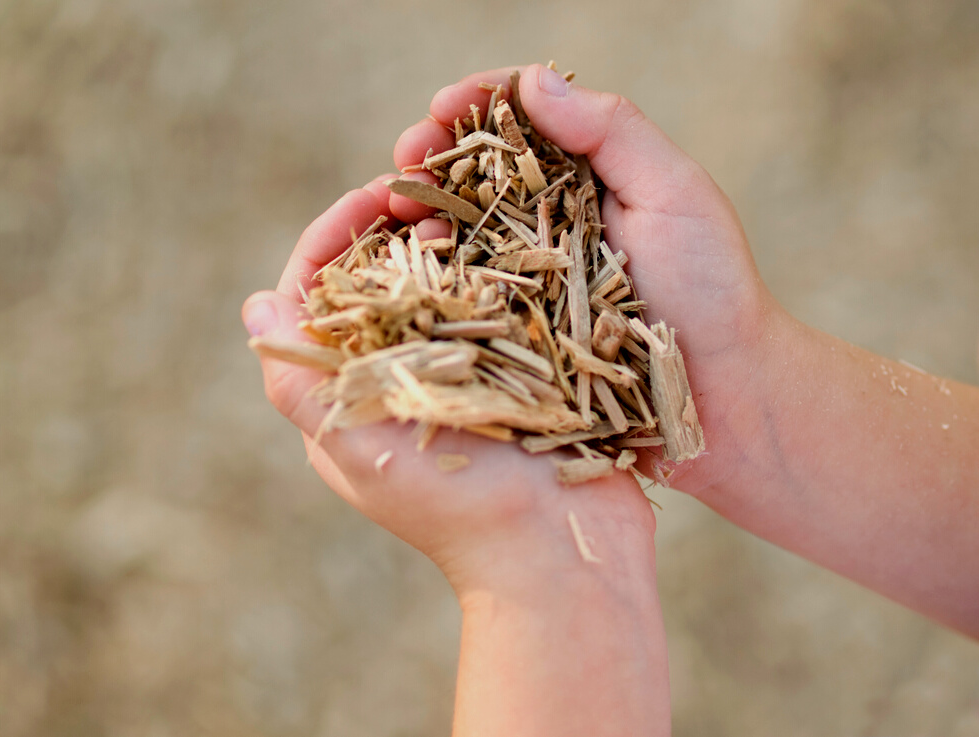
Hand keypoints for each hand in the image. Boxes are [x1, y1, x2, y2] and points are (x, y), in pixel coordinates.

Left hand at [242, 172, 655, 598]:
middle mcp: (401, 369)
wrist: (557, 550)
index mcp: (352, 388)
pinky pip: (498, 297)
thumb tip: (256, 307)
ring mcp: (462, 364)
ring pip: (440, 277)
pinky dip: (500, 259)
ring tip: (471, 203)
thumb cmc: (453, 509)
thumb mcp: (357, 449)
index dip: (337, 235)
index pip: (322, 292)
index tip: (376, 195)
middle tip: (429, 189)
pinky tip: (515, 232)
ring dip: (450, 232)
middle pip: (380, 275)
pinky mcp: (517, 363)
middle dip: (396, 224)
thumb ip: (299, 383)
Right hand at [397, 64, 792, 498]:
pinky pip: (459, 291)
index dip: (475, 106)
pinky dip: (427, 271)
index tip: (440, 106)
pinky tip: (409, 262)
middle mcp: (547, 219)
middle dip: (431, 155)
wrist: (719, 394)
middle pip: (474, 172)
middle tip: (405, 158)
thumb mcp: (674, 194)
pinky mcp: (513, 326)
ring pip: (456, 228)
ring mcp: (525, 274)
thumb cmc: (711, 289)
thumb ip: (613, 131)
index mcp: (586, 176)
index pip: (520, 122)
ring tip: (395, 207)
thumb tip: (533, 81)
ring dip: (418, 210)